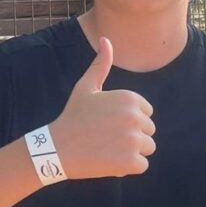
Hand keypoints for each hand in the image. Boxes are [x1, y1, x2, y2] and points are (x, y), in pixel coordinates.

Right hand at [47, 37, 155, 178]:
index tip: (107, 123)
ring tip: (107, 149)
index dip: (128, 121)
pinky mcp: (131, 162)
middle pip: (148, 132)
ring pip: (147, 148)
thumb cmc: (73, 116)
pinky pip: (142, 165)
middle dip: (131, 137)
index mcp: (130, 98)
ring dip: (131, 152)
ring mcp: (134, 140)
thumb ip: (101, 64)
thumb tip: (106, 39)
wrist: (56, 148)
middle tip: (105, 138)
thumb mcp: (86, 87)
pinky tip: (108, 161)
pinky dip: (127, 167)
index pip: (146, 114)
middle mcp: (135, 117)